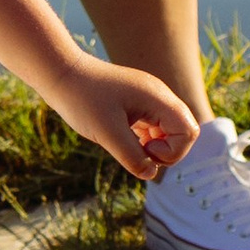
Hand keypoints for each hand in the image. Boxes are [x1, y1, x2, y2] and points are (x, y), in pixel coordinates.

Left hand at [47, 56, 199, 182]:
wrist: (60, 75)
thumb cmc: (82, 100)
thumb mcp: (107, 133)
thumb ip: (132, 157)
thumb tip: (151, 174)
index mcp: (158, 98)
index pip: (189, 132)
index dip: (173, 151)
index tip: (145, 149)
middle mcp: (158, 96)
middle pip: (183, 132)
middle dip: (166, 151)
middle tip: (138, 151)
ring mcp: (147, 100)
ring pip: (167, 132)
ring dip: (153, 147)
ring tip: (126, 144)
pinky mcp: (135, 105)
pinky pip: (151, 128)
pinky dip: (142, 140)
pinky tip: (121, 139)